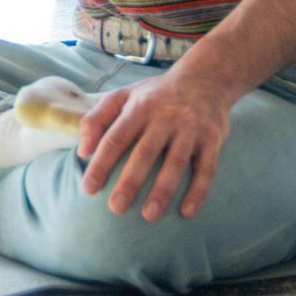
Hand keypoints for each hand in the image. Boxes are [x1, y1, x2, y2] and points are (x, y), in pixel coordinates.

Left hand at [77, 68, 237, 221]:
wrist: (204, 80)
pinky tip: (187, 212)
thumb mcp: (123, 96)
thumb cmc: (155, 95)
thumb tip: (82, 150)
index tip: (88, 189)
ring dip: (162, 191)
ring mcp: (190, 128)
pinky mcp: (212, 139)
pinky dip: (197, 191)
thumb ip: (97, 118)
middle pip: (145, 152)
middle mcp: (165, 116)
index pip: (116, 137)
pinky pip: (206, 168)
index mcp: (139, 107)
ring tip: (149, 215)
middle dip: (130, 182)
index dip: (101, 163)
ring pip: (175, 163)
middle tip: (116, 208)